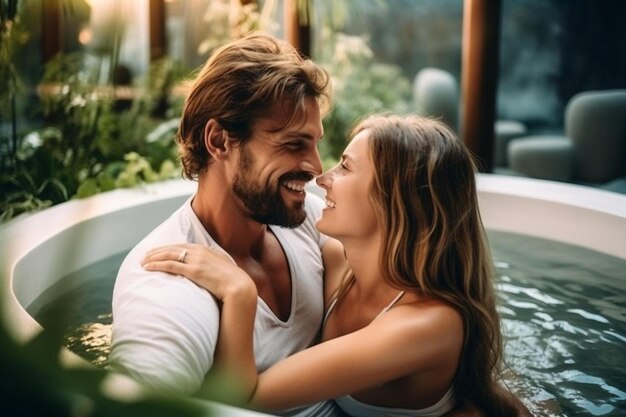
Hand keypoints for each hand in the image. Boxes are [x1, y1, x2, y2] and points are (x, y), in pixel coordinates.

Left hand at [142, 243, 256, 301]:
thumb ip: (214, 265)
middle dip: (157, 251)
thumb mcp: (224, 268)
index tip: (159, 251)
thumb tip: (208, 269)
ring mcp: (196, 260)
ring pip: (169, 254)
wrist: (240, 287)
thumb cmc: (233, 282)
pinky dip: (157, 265)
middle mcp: (200, 252)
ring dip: (154, 257)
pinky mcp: (193, 271)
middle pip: (173, 248)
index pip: (182, 246)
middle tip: (145, 255)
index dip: (169, 248)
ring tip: (143, 262)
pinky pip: (170, 265)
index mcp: (207, 250)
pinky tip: (147, 267)